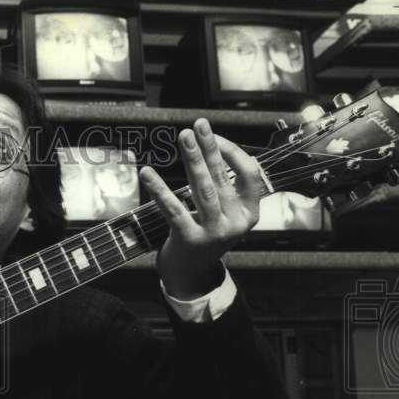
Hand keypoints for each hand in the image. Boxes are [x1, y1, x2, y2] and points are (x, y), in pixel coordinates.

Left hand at [140, 118, 263, 299]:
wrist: (191, 274)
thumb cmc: (206, 235)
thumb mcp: (226, 215)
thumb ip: (227, 189)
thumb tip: (214, 147)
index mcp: (250, 214)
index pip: (250, 175)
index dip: (234, 153)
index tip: (215, 136)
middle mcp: (235, 223)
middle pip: (222, 178)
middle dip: (210, 148)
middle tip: (198, 124)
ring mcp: (213, 233)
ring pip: (203, 189)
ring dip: (192, 160)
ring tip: (183, 136)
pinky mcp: (189, 239)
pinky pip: (173, 208)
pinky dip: (160, 189)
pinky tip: (148, 172)